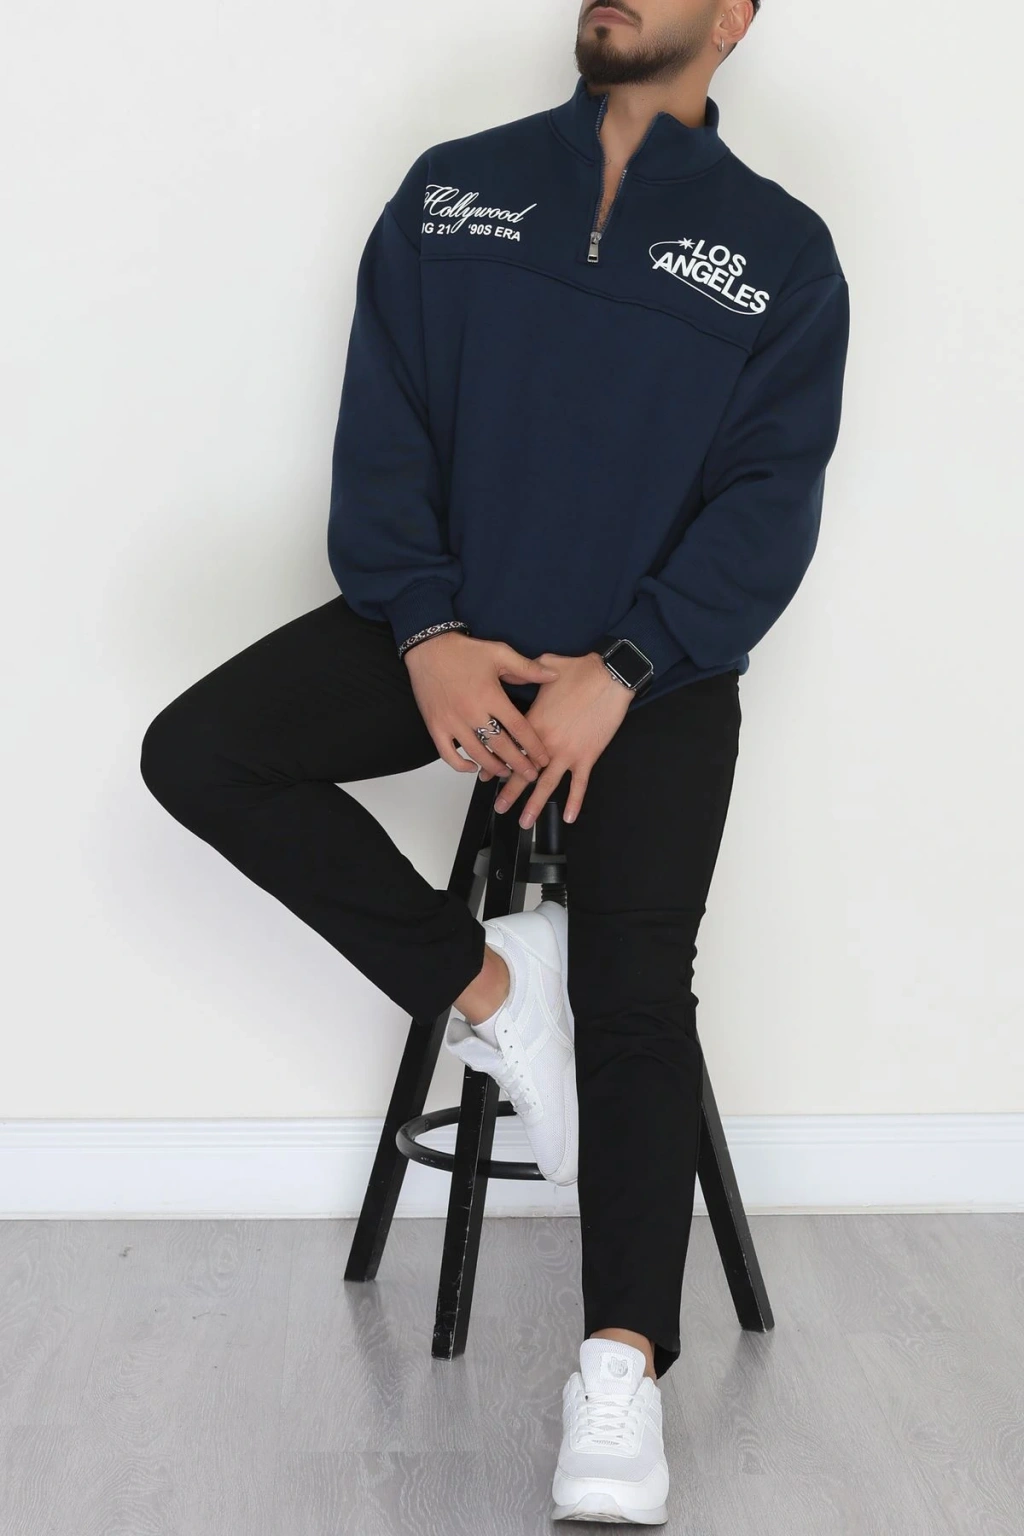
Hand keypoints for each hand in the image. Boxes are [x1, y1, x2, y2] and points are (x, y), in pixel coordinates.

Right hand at [403, 631, 559, 779]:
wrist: (428, 649)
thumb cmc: (463, 651)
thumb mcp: (499, 653)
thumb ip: (527, 668)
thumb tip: (553, 675)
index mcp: (490, 696)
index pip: (519, 728)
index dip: (534, 747)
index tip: (543, 759)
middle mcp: (471, 712)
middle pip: (501, 747)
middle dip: (519, 764)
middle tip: (530, 775)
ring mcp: (452, 722)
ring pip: (477, 754)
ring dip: (494, 768)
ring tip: (507, 773)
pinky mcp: (436, 726)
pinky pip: (448, 755)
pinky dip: (461, 765)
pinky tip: (474, 767)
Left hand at [478, 650, 633, 826]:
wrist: (608, 676)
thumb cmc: (579, 670)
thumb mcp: (545, 666)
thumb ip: (528, 670)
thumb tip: (520, 667)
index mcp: (533, 722)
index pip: (510, 748)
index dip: (497, 763)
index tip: (486, 776)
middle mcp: (546, 742)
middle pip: (523, 772)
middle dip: (510, 792)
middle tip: (499, 807)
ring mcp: (567, 752)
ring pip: (547, 784)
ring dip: (535, 805)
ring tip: (524, 822)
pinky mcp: (587, 756)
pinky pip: (579, 784)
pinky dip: (574, 801)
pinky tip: (569, 817)